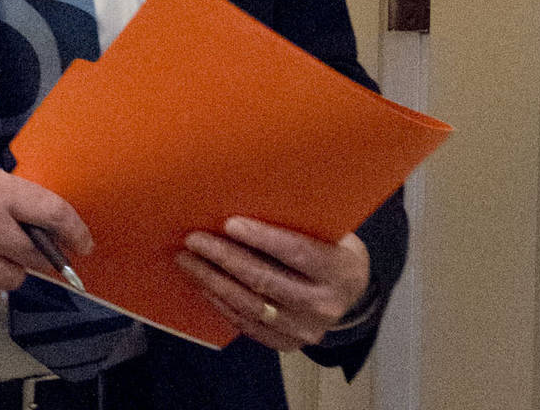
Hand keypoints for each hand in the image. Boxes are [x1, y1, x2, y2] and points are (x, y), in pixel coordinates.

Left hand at [175, 217, 369, 351]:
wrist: (351, 293)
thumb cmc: (331, 247)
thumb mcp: (330, 230)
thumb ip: (299, 221)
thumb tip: (248, 195)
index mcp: (340, 269)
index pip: (298, 253)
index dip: (263, 238)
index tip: (229, 223)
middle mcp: (325, 304)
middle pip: (266, 281)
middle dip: (225, 258)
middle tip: (194, 240)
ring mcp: (306, 329)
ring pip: (251, 306)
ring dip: (214, 282)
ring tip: (188, 261)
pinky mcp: (288, 343)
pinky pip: (248, 326)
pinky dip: (222, 304)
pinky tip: (204, 285)